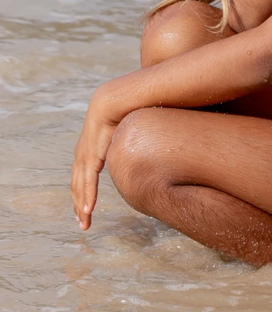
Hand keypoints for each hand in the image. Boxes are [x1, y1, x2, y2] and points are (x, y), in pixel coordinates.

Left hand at [71, 92, 119, 230]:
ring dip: (81, 206)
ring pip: (80, 187)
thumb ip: (130, 139)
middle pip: (77, 184)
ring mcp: (85, 155)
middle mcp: (83, 153)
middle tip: (81, 221)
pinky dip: (87, 197)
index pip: (82, 174)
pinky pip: (88, 182)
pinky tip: (87, 211)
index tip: (84, 205)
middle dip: (78, 203)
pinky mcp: (91, 157)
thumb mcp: (125, 129)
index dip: (83, 190)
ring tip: (84, 223)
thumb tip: (145, 142)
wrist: (116, 99)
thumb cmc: (124, 109)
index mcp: (89, 147)